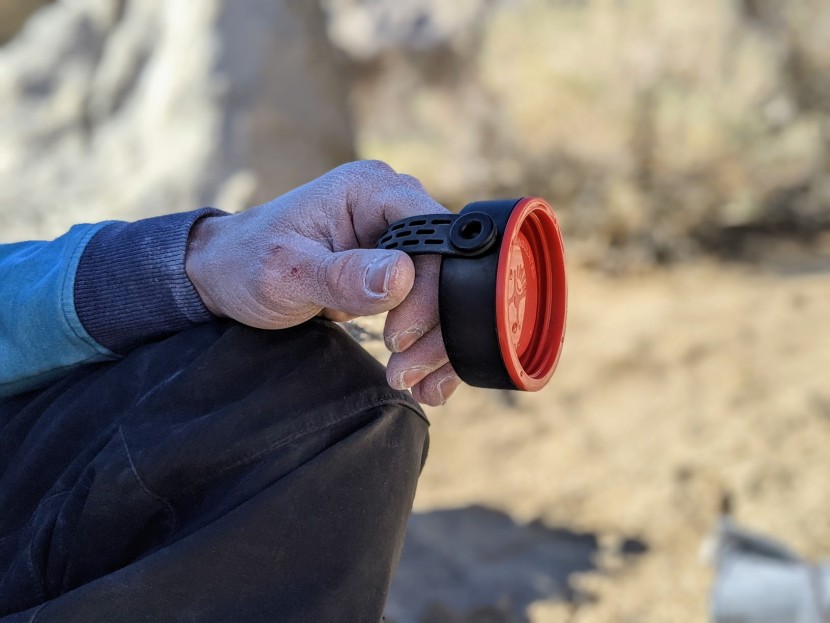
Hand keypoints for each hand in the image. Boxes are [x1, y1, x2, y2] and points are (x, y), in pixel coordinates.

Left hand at [185, 160, 461, 405]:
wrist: (227, 277)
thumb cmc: (246, 262)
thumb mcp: (286, 271)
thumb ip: (342, 274)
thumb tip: (401, 276)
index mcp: (372, 190)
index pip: (431, 235)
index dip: (430, 289)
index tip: (398, 336)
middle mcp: (394, 208)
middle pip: (447, 268)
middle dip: (435, 327)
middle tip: (406, 371)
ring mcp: (399, 240)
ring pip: (447, 294)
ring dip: (438, 344)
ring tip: (414, 384)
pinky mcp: (398, 271)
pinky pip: (432, 308)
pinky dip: (432, 346)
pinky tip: (425, 382)